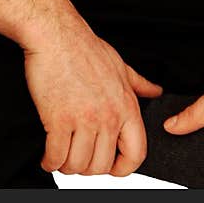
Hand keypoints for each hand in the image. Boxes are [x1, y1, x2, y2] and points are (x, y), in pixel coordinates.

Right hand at [24, 26, 162, 176]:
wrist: (56, 34)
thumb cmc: (84, 47)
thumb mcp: (120, 65)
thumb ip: (139, 84)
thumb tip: (155, 92)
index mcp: (126, 106)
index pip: (136, 154)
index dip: (123, 168)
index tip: (111, 167)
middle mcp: (108, 117)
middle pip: (102, 165)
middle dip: (88, 167)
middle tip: (78, 157)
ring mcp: (84, 119)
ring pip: (78, 165)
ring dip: (67, 165)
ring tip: (61, 156)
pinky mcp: (58, 120)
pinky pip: (56, 156)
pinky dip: (50, 161)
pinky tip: (48, 155)